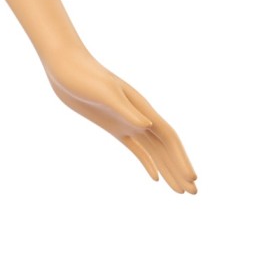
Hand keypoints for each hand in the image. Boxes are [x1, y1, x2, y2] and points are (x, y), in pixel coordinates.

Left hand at [43, 46, 195, 192]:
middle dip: (180, 170)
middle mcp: (140, 117)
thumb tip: (148, 125)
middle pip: (167, 149)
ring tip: (180, 192)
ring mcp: (127, 122)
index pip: (169, 138)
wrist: (66, 67)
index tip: (192, 177)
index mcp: (143, 109)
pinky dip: (147, 163)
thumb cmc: (84, 76)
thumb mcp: (104, 93)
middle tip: (194, 194)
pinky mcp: (114, 126)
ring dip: (168, 170)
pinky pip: (136, 148)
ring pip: (154, 151)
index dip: (181, 158)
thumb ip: (126, 110)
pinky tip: (154, 178)